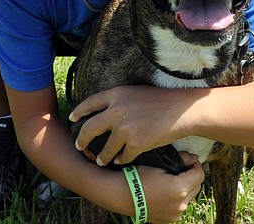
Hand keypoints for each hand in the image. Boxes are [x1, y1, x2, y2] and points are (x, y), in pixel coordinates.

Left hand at [70, 85, 190, 166]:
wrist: (180, 110)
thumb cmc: (161, 100)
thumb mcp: (135, 92)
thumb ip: (118, 100)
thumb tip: (105, 112)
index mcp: (116, 95)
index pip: (89, 103)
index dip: (78, 111)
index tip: (73, 118)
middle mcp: (116, 111)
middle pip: (89, 128)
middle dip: (82, 140)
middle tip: (79, 145)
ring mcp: (124, 128)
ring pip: (105, 148)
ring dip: (102, 157)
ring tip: (100, 161)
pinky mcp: (135, 144)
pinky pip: (123, 157)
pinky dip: (122, 160)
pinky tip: (121, 161)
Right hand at [137, 158, 203, 222]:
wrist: (121, 194)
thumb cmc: (138, 176)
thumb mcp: (160, 165)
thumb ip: (181, 160)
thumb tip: (194, 158)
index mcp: (180, 189)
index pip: (200, 175)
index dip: (196, 166)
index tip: (190, 161)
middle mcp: (180, 205)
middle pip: (197, 187)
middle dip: (192, 177)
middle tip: (182, 170)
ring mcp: (175, 215)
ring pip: (189, 198)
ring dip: (186, 189)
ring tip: (173, 181)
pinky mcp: (168, 220)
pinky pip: (179, 207)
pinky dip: (177, 199)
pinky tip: (167, 192)